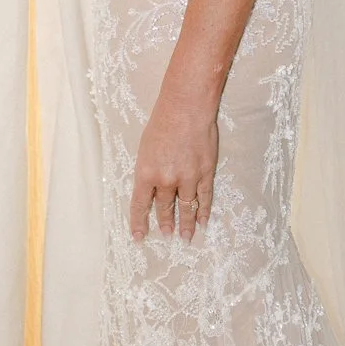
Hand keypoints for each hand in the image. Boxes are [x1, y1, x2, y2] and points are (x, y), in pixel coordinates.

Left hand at [131, 85, 218, 241]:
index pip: (140, 204)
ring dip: (186, 224)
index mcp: (146, 173)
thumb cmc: (162, 122)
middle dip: (165, 223)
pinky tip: (203, 222)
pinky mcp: (205, 172)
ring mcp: (187, 178)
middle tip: (166, 235)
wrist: (186, 108)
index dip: (139, 222)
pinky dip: (204, 211)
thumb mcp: (145, 148)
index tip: (139, 237)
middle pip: (165, 208)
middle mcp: (166, 179)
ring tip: (186, 237)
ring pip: (186, 207)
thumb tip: (152, 188)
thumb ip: (148, 170)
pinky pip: (204, 198)